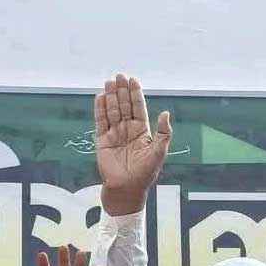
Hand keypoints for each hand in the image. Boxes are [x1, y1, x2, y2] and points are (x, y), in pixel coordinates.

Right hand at [95, 74, 171, 215]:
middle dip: (122, 91)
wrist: (127, 188)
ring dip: (111, 96)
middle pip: (124, 106)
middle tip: (119, 76)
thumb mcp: (159, 152)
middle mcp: (128, 130)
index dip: (135, 94)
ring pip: (112, 111)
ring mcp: (114, 134)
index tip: (133, 80)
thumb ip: (163, 133)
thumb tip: (166, 113)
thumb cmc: (145, 173)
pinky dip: (100, 109)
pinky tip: (100, 96)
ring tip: (109, 82)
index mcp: (142, 131)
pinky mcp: (102, 140)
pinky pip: (100, 122)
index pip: (138, 108)